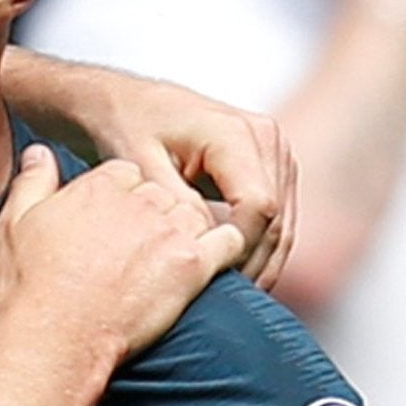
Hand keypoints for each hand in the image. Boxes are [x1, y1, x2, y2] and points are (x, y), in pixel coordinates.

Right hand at [0, 147, 246, 359]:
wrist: (56, 335)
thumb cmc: (32, 287)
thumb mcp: (15, 224)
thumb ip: (32, 182)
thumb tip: (39, 153)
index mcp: (99, 187)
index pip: (128, 174)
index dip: (125, 197)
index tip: (118, 222)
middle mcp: (139, 202)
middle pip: (165, 192)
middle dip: (158, 214)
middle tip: (146, 246)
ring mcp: (169, 232)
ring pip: (198, 211)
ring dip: (191, 229)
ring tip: (176, 256)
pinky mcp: (193, 264)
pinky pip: (230, 241)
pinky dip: (228, 248)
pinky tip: (213, 262)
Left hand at [60, 71, 298, 289]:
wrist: (123, 102)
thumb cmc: (124, 126)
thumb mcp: (138, 163)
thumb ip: (174, 202)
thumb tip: (204, 241)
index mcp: (235, 133)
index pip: (257, 206)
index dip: (237, 250)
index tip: (209, 279)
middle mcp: (266, 139)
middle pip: (276, 220)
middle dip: (250, 265)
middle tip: (218, 303)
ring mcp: (274, 153)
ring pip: (283, 226)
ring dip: (259, 264)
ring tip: (225, 298)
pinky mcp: (272, 169)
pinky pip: (276, 220)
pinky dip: (257, 251)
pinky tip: (231, 277)